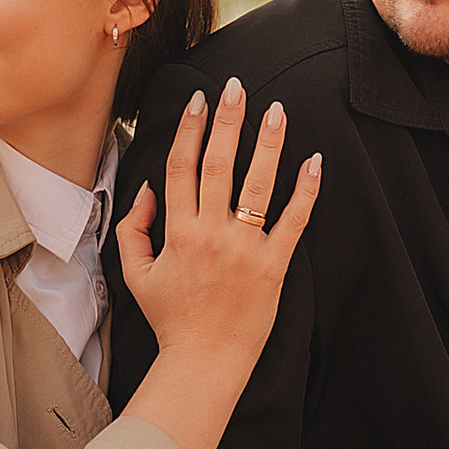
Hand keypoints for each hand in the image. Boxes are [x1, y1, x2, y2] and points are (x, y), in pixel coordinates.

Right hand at [115, 80, 320, 448]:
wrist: (203, 362)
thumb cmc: (171, 319)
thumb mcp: (136, 275)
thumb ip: (133, 229)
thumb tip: (146, 189)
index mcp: (176, 232)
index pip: (181, 167)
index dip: (189, 128)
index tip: (199, 99)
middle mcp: (210, 234)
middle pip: (218, 164)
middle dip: (227, 121)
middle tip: (237, 86)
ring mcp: (244, 249)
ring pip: (257, 185)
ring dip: (268, 144)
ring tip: (277, 110)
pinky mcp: (273, 266)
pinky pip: (293, 222)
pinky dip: (305, 191)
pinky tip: (315, 162)